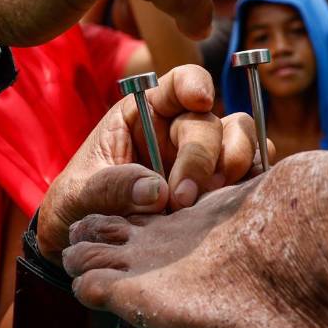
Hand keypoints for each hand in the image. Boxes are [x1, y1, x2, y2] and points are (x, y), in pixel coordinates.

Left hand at [35, 65, 272, 261]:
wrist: (87, 244)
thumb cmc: (77, 206)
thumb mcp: (80, 194)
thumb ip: (112, 187)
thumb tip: (157, 192)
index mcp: (145, 113)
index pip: (180, 83)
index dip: (195, 83)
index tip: (200, 100)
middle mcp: (179, 130)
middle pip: (211, 122)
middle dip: (202, 156)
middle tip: (183, 198)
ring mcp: (203, 159)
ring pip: (241, 141)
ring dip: (235, 166)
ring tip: (209, 203)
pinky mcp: (218, 190)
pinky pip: (249, 176)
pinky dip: (250, 186)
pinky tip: (230, 208)